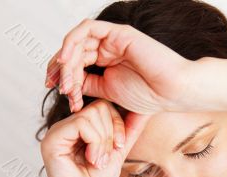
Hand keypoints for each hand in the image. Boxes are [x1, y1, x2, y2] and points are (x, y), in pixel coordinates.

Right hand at [41, 99, 146, 176]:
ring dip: (104, 141)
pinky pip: (82, 124)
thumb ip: (128, 131)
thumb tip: (144, 111)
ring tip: (98, 162)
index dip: (118, 123)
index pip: (103, 106)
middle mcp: (66, 126)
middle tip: (106, 157)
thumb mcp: (118, 152)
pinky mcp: (53, 139)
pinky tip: (91, 160)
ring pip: (92, 114)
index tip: (119, 147)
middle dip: (112, 133)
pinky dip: (95, 143)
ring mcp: (57, 131)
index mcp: (79, 128)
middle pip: (99, 107)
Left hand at [45, 19, 193, 115]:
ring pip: (77, 43)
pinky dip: (72, 43)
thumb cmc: (149, 96)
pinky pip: (87, 31)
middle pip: (73, 53)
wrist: (171, 91)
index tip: (56, 91)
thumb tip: (70, 87)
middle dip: (60, 70)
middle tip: (56, 87)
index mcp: (108, 63)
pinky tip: (66, 61)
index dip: (63, 76)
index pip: (77, 64)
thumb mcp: (109, 94)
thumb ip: (90, 87)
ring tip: (65, 83)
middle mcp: (108, 49)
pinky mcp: (117, 32)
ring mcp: (112, 40)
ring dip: (66, 62)